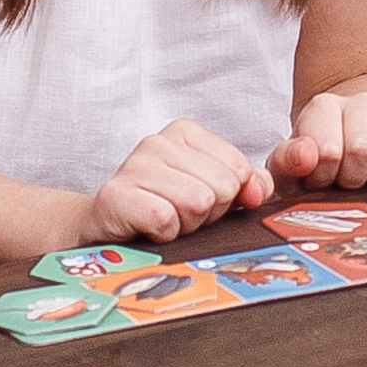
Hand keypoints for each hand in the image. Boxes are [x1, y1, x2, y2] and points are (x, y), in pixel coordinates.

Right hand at [85, 118, 276, 245]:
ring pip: (197, 203)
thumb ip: (248, 184)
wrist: (110, 229)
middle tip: (179, 214)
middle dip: (207, 213)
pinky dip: (164, 234)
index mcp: (185, 132)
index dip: (226, 197)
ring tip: (163, 221)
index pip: (239, 169)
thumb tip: (257, 189)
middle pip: (220, 188)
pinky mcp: (116, 195)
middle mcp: (158, 141)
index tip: (198, 201)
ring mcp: (134, 165)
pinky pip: (165, 219)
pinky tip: (148, 229)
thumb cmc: (166, 208)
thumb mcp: (213, 191)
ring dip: (185, 226)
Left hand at [279, 88, 366, 188]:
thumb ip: (286, 161)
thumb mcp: (290, 167)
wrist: (350, 148)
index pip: (327, 150)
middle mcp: (362, 103)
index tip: (320, 180)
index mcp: (324, 107)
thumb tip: (306, 156)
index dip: (323, 178)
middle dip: (353, 179)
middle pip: (364, 150)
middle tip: (347, 183)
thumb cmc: (316, 165)